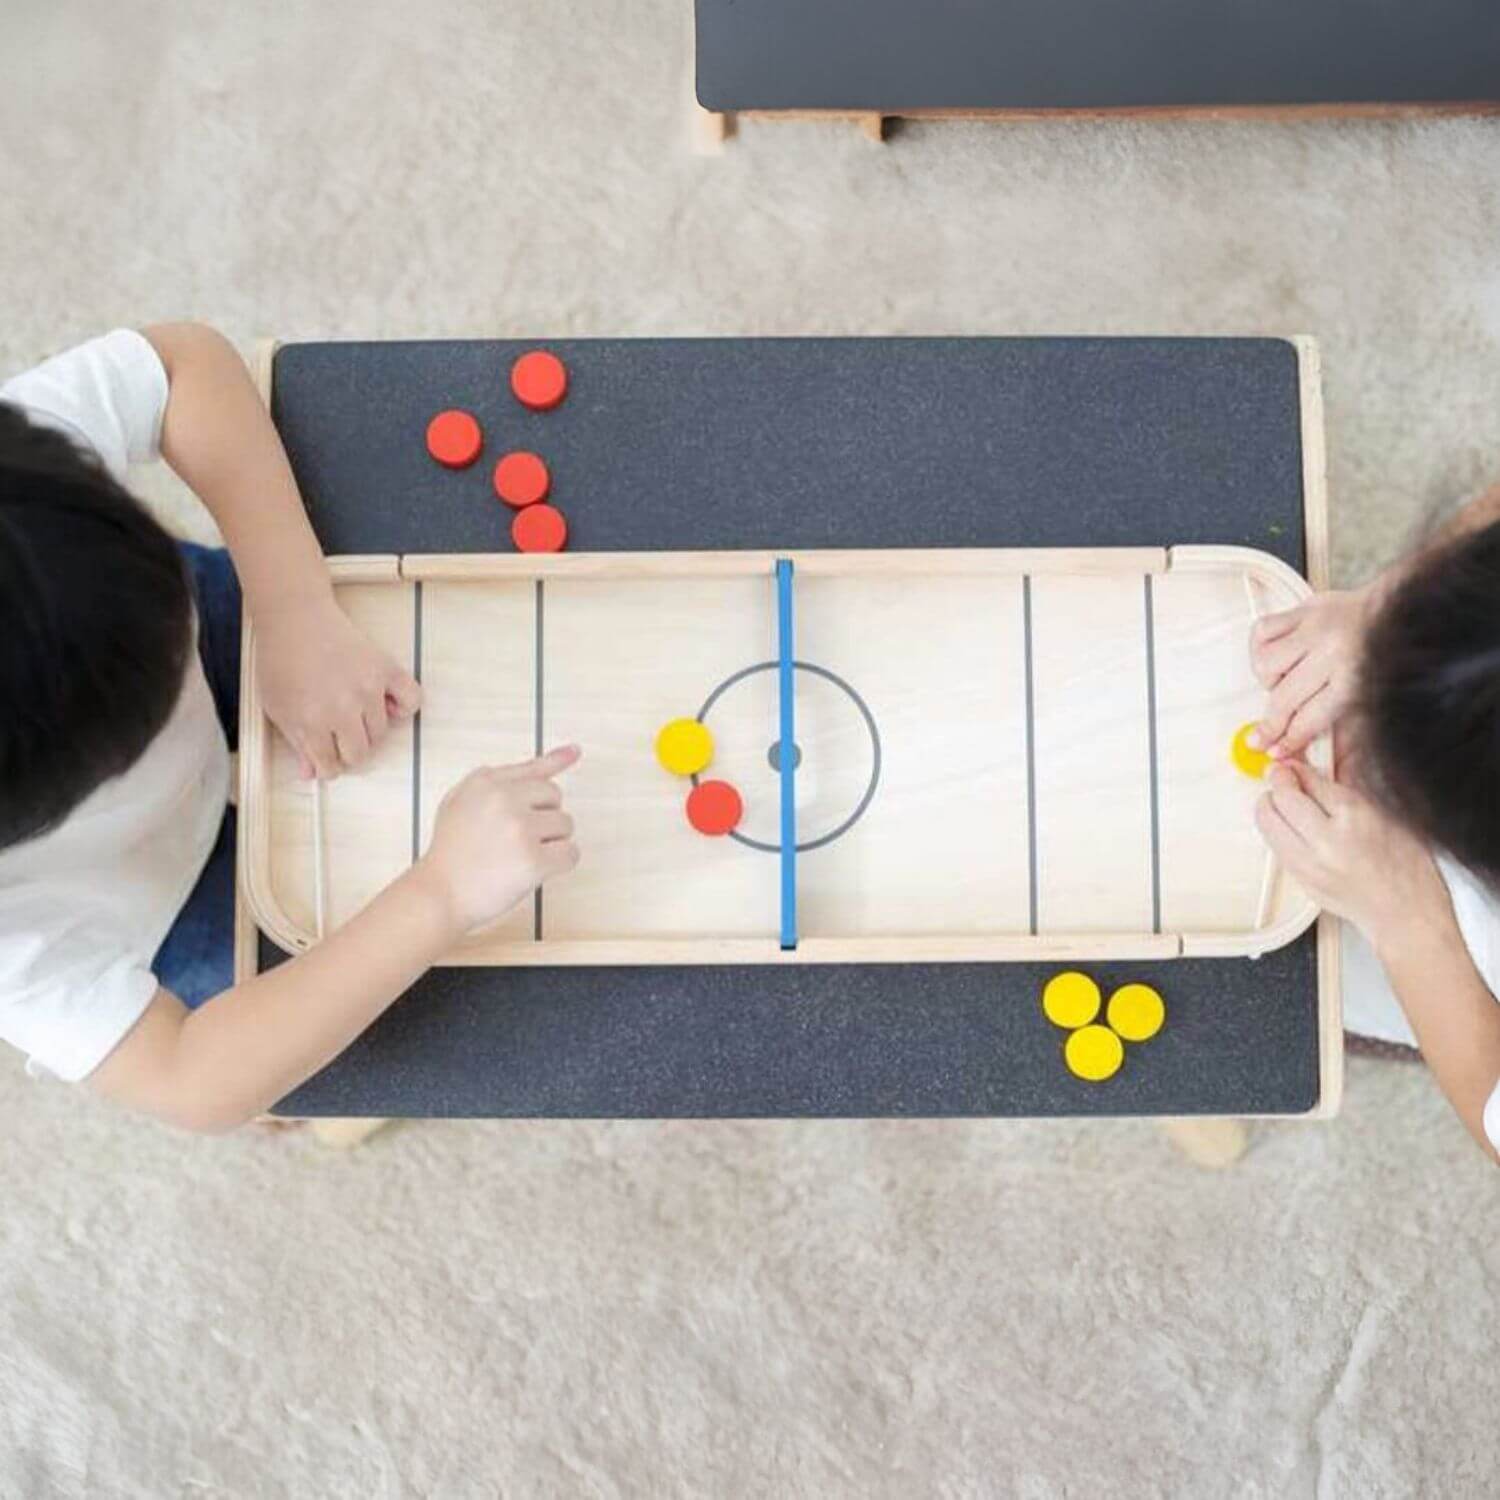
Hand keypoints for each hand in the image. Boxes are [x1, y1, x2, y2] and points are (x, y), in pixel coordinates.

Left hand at [255, 594, 422, 777]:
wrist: (296, 618)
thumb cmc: (281, 660)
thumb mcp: (277, 707)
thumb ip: (296, 743)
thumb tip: (312, 773)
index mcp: (311, 723)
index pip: (331, 767)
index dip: (326, 764)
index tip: (325, 756)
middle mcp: (343, 710)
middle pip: (359, 754)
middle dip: (347, 750)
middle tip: (338, 734)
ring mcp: (368, 689)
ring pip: (381, 733)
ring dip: (368, 729)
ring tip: (353, 711)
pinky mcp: (385, 670)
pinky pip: (411, 700)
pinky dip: (403, 707)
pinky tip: (386, 704)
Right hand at [415, 746, 581, 933]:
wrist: (438, 895)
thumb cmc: (451, 854)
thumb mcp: (460, 802)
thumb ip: (497, 780)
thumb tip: (550, 757)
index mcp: (484, 782)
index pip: (532, 769)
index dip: (556, 760)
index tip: (575, 751)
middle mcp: (503, 799)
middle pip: (555, 796)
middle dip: (542, 816)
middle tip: (515, 839)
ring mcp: (519, 828)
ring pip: (565, 824)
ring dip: (550, 842)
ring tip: (517, 856)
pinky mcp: (533, 859)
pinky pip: (570, 853)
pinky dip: (559, 864)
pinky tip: (533, 871)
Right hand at [1248, 588, 1371, 758]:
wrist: (1401, 609)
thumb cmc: (1386, 651)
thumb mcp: (1368, 691)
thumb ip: (1333, 715)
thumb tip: (1297, 739)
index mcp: (1355, 676)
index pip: (1309, 718)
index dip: (1290, 740)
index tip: (1277, 750)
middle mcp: (1333, 650)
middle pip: (1284, 698)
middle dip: (1270, 724)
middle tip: (1261, 737)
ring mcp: (1315, 627)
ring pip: (1265, 663)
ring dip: (1267, 680)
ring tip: (1278, 683)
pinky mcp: (1304, 609)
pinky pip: (1262, 630)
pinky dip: (1259, 646)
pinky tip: (1271, 655)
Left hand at [1253, 761, 1445, 938]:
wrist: (1406, 915)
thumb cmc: (1408, 869)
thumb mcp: (1388, 815)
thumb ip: (1352, 786)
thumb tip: (1326, 762)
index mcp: (1354, 819)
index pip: (1310, 781)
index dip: (1298, 768)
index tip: (1295, 764)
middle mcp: (1326, 842)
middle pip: (1281, 799)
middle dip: (1278, 782)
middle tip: (1283, 776)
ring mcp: (1308, 864)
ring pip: (1266, 822)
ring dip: (1270, 805)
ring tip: (1282, 800)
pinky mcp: (1299, 880)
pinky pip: (1273, 846)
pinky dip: (1275, 829)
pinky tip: (1289, 825)